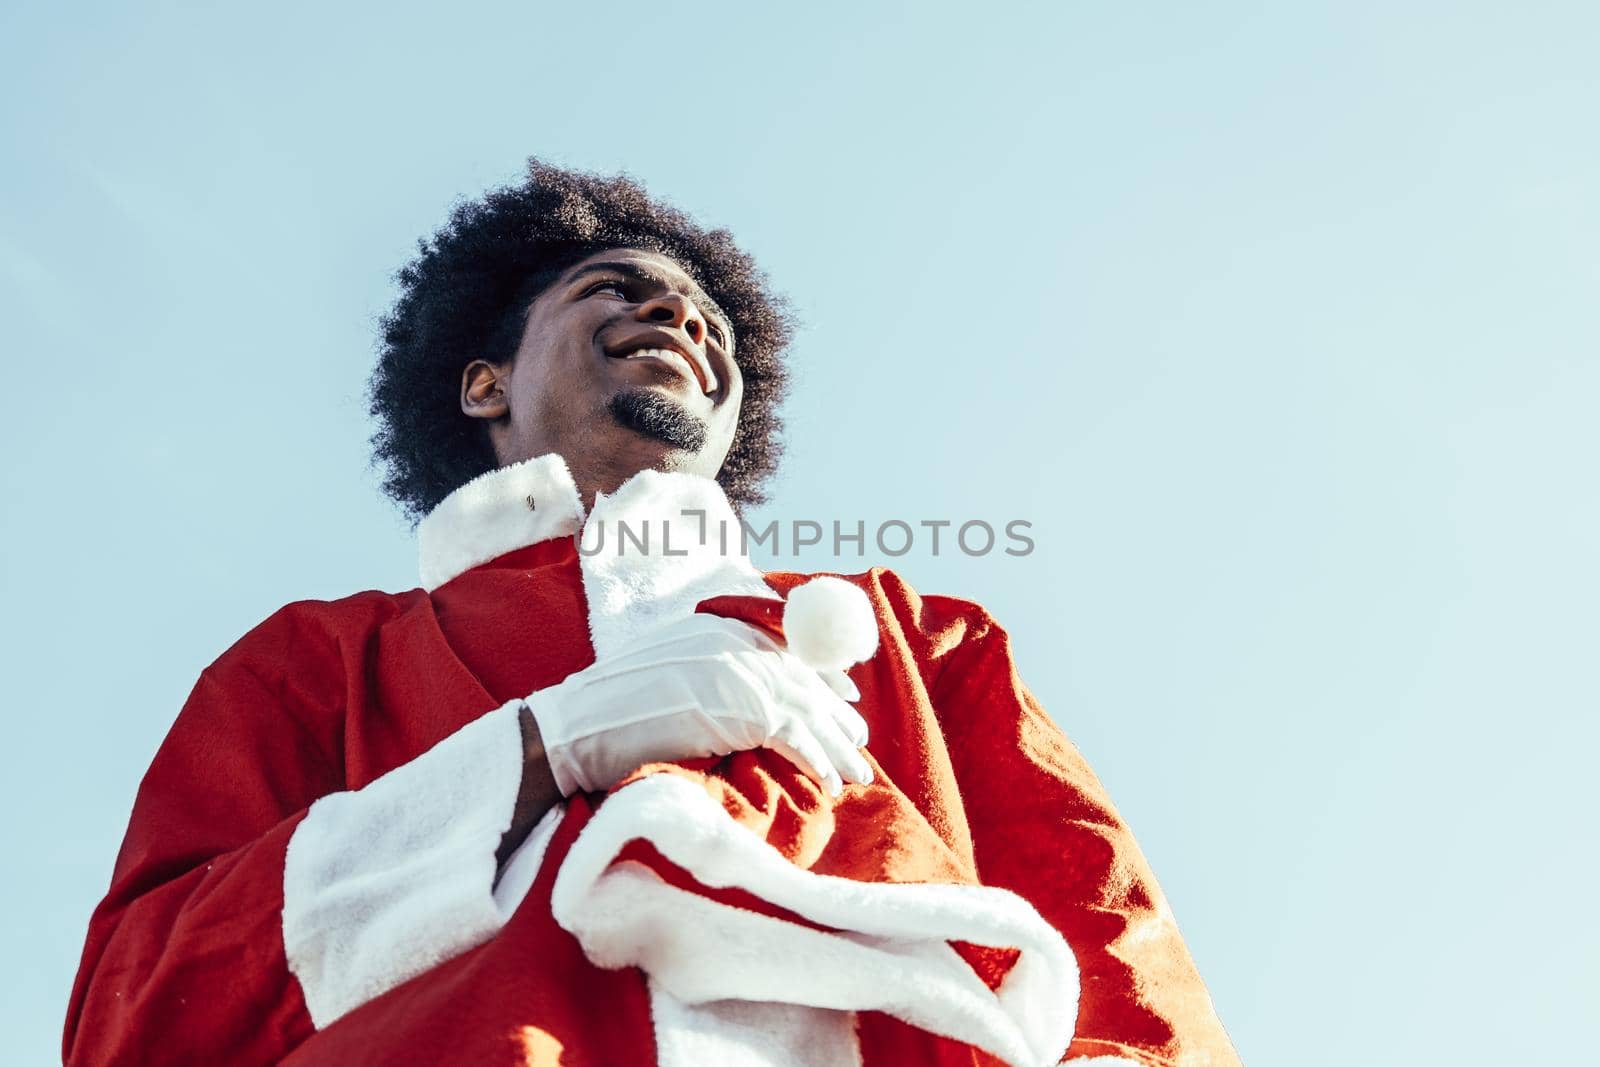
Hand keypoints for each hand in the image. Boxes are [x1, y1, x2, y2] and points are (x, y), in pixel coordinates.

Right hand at [525, 614, 872, 796]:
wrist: (577, 728)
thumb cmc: (613, 706)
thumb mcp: (669, 664)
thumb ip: (711, 663)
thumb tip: (748, 686)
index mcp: (717, 627)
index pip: (786, 642)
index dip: (820, 671)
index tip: (844, 693)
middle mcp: (733, 643)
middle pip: (802, 676)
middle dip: (836, 711)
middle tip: (859, 737)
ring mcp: (739, 674)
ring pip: (806, 708)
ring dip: (838, 744)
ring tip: (858, 771)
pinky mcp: (742, 713)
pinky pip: (795, 737)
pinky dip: (818, 762)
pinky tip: (833, 783)